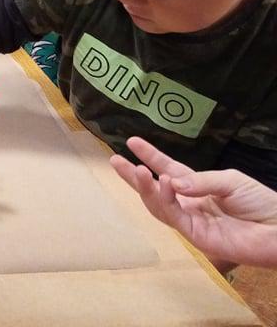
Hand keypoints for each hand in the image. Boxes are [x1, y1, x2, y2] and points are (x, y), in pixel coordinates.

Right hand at [111, 136, 276, 267]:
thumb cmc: (261, 203)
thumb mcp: (231, 181)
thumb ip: (200, 181)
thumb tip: (169, 182)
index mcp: (197, 187)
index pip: (168, 169)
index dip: (151, 156)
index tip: (132, 141)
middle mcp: (189, 203)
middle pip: (155, 190)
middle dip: (134, 177)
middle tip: (115, 161)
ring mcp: (191, 221)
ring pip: (158, 205)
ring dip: (145, 188)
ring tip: (136, 170)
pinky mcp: (197, 237)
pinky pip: (174, 217)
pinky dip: (166, 201)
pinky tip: (164, 185)